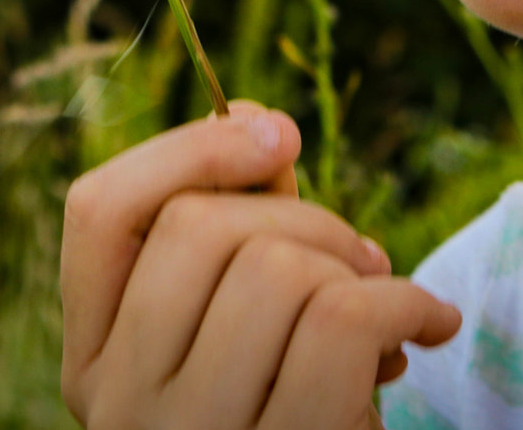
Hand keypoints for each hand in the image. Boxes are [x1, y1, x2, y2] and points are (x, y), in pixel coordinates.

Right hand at [60, 99, 463, 428]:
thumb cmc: (289, 417)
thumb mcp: (244, 331)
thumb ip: (242, 233)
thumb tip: (260, 122)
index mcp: (94, 357)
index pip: (98, 211)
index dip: (189, 147)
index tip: (280, 133)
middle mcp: (117, 402)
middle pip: (201, 228)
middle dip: (308, 215)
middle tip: (363, 256)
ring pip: (276, 271)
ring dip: (358, 267)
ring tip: (390, 305)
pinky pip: (340, 327)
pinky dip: (404, 307)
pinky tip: (427, 329)